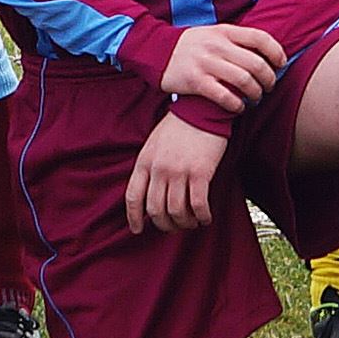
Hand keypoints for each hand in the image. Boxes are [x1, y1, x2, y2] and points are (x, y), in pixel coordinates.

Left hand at [125, 115, 230, 234]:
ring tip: (191, 222)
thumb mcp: (154, 144)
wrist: (202, 108)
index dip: (134, 218)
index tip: (138, 229)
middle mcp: (159, 169)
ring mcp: (178, 171)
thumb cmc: (180, 126)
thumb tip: (150, 194)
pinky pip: (198, 205)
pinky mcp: (200, 172)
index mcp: (144, 162)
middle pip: (155, 209)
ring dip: (184, 223)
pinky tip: (205, 218)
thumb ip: (150, 167)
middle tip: (173, 226)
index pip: (133, 197)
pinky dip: (202, 216)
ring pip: (176, 211)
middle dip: (164, 224)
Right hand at [155, 22, 284, 109]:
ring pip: (243, 81)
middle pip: (256, 63)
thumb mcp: (213, 33)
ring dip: (255, 93)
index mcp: (224, 31)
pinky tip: (239, 107)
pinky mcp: (195, 81)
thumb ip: (236, 40)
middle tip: (269, 87)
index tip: (281, 64)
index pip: (260, 38)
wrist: (156, 51)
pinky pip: (224, 96)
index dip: (276, 52)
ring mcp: (205, 63)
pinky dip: (237, 104)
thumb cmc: (192, 45)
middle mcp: (217, 46)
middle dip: (269, 79)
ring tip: (255, 98)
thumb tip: (267, 52)